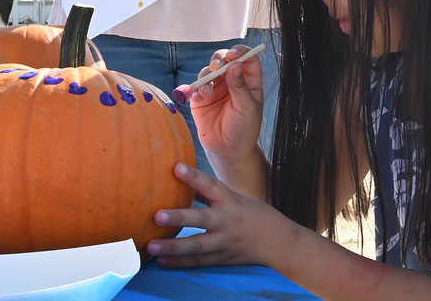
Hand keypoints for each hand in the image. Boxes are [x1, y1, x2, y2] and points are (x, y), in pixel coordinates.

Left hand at [146, 162, 293, 267]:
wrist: (279, 242)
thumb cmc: (253, 214)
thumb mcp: (235, 198)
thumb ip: (210, 194)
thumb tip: (183, 181)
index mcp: (231, 200)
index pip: (210, 185)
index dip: (193, 176)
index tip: (175, 167)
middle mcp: (227, 221)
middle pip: (201, 219)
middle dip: (179, 218)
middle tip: (156, 215)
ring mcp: (225, 242)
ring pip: (197, 246)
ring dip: (173, 246)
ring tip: (151, 245)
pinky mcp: (223, 259)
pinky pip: (199, 261)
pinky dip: (179, 262)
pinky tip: (160, 261)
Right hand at [191, 45, 263, 160]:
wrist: (228, 152)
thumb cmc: (244, 130)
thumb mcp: (247, 108)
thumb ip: (240, 87)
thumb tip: (235, 65)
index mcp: (249, 81)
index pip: (247, 59)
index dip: (241, 52)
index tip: (234, 54)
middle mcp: (232, 81)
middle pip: (225, 59)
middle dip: (219, 58)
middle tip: (216, 65)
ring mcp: (216, 88)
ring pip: (208, 70)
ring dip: (206, 76)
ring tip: (208, 91)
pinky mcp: (201, 98)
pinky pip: (196, 86)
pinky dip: (196, 88)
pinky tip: (200, 97)